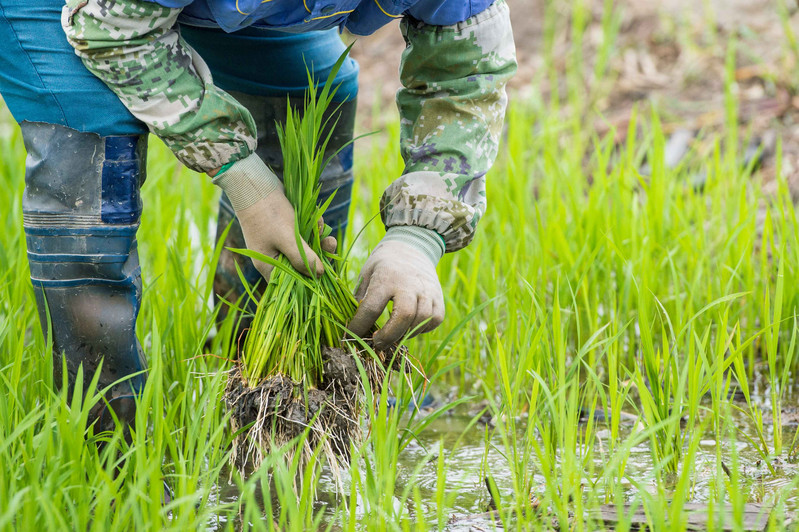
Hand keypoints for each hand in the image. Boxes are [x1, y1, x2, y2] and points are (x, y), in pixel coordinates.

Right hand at [211, 154, 334, 280]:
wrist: (255, 185)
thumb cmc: (268, 214)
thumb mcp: (288, 239)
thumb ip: (303, 258)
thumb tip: (321, 275)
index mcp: (269, 266)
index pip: (294, 283)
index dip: (311, 279)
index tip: (328, 271)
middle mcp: (275, 258)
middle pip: (303, 266)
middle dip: (320, 254)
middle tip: (331, 242)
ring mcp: (280, 244)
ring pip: (306, 249)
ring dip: (318, 238)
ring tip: (323, 226)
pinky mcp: (286, 231)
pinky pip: (304, 236)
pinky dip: (312, 228)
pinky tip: (317, 218)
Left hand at [348, 227, 445, 349]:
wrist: (412, 246)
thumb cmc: (383, 265)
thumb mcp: (366, 274)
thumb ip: (361, 299)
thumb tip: (354, 327)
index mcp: (386, 277)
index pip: (371, 308)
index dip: (359, 326)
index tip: (351, 336)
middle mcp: (409, 283)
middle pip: (404, 316)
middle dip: (389, 336)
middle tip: (377, 343)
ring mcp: (427, 290)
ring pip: (421, 320)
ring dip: (405, 334)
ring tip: (392, 335)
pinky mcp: (439, 297)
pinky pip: (434, 320)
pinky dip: (422, 329)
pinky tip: (409, 327)